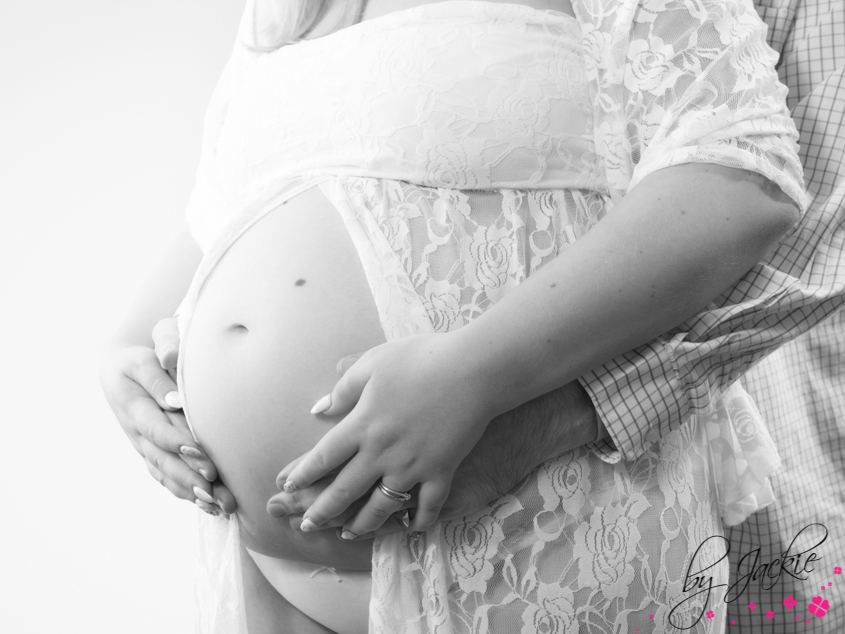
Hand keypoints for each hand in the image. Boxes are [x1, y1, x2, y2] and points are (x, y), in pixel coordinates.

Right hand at [100, 317, 235, 514]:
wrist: (122, 370)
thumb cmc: (142, 356)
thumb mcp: (147, 353)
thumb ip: (161, 370)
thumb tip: (175, 398)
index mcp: (134, 406)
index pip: (156, 428)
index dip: (176, 441)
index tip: (199, 450)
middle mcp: (137, 432)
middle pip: (162, 459)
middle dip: (189, 474)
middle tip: (216, 486)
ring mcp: (144, 447)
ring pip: (166, 474)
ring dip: (192, 491)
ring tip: (219, 504)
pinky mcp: (152, 455)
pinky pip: (166, 479)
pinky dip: (187, 493)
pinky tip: (210, 506)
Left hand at [277, 333, 496, 533]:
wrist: (473, 369)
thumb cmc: (421, 359)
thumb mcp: (374, 364)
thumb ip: (344, 389)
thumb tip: (319, 409)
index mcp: (362, 424)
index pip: (323, 456)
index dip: (303, 474)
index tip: (288, 487)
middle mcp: (382, 452)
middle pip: (345, 489)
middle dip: (322, 510)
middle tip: (306, 525)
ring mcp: (413, 466)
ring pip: (381, 505)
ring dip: (362, 524)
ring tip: (349, 534)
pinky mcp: (442, 471)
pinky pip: (428, 505)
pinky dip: (419, 520)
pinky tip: (411, 528)